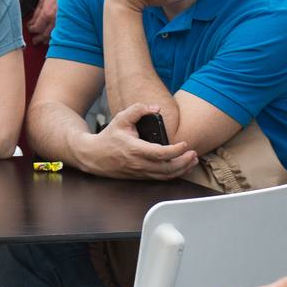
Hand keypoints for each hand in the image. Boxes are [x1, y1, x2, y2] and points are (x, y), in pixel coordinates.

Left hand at [27, 0, 65, 44]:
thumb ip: (37, 12)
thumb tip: (31, 22)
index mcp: (47, 13)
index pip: (37, 28)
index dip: (32, 30)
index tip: (30, 29)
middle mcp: (56, 20)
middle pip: (45, 35)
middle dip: (38, 39)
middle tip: (35, 41)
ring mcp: (65, 22)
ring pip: (55, 36)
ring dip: (48, 40)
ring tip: (43, 41)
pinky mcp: (72, 22)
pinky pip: (63, 33)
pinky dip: (58, 36)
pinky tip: (54, 37)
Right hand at [75, 103, 196, 179]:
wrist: (93, 156)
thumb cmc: (108, 137)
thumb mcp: (120, 119)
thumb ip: (138, 110)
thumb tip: (155, 108)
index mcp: (135, 150)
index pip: (161, 154)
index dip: (176, 150)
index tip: (185, 144)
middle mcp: (139, 164)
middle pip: (168, 169)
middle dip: (184, 162)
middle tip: (193, 153)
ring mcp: (140, 173)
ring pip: (166, 176)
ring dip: (182, 169)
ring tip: (192, 160)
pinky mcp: (140, 177)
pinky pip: (161, 178)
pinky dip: (174, 174)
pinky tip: (180, 167)